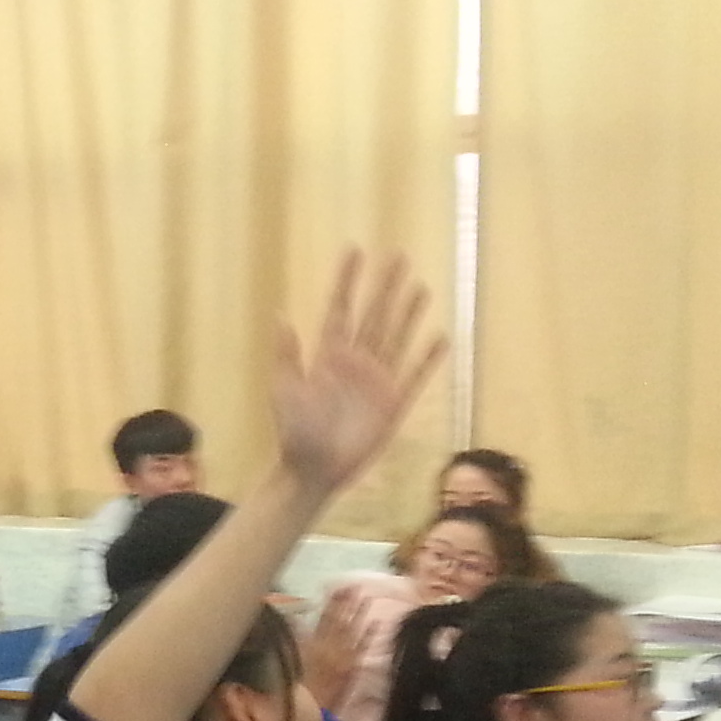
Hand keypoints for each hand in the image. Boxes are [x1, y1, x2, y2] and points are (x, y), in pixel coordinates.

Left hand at [269, 250, 447, 509]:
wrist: (314, 470)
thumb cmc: (294, 432)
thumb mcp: (285, 391)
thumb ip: (288, 355)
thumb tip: (280, 315)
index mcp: (328, 355)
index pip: (341, 309)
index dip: (347, 280)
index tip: (355, 250)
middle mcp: (356, 362)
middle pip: (375, 315)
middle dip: (386, 286)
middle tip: (399, 255)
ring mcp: (377, 381)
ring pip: (396, 337)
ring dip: (408, 313)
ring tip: (421, 286)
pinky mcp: (394, 404)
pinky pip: (414, 375)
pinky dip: (427, 358)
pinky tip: (440, 338)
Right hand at [297, 587, 370, 716]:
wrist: (312, 715)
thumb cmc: (298, 691)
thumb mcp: (292, 663)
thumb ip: (296, 640)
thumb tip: (295, 619)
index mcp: (313, 646)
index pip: (322, 620)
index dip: (330, 604)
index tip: (335, 588)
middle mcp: (330, 648)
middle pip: (338, 621)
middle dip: (345, 603)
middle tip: (352, 585)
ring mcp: (344, 657)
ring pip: (352, 630)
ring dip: (358, 613)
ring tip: (365, 596)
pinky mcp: (354, 669)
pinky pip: (363, 649)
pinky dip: (369, 635)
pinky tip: (375, 623)